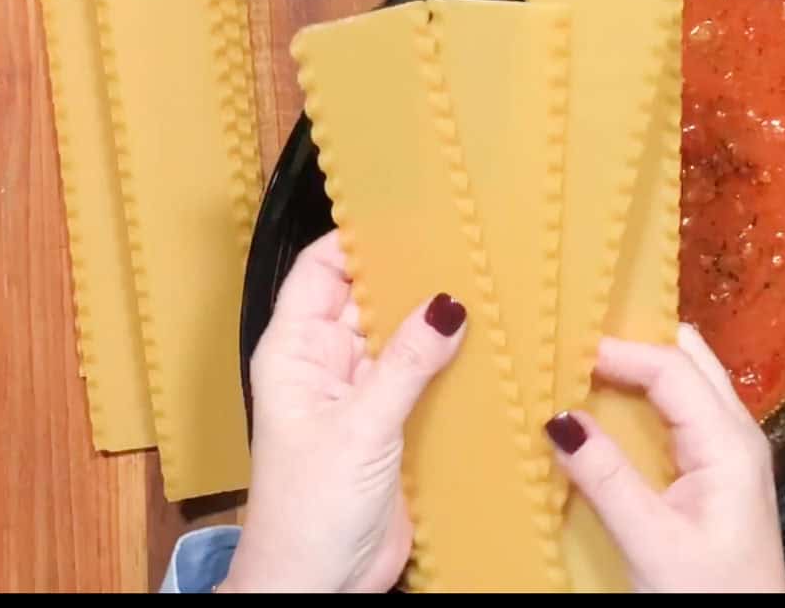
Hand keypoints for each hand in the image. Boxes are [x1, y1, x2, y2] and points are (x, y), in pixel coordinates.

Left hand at [220, 231, 466, 592]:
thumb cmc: (310, 508)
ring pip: (398, 337)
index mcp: (295, 350)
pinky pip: (420, 377)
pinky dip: (447, 362)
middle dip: (409, 274)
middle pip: (367, 298)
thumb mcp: (360, 428)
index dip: (357, 239)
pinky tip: (488, 343)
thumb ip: (405, 365)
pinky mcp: (390, 424)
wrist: (318, 584)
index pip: (320, 271)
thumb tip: (448, 303)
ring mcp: (360, 393)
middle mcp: (326, 362)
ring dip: (433, 319)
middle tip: (466, 244)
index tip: (408, 214)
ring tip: (488, 283)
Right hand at [544, 324, 784, 592]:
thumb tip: (558, 418)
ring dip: (637, 365)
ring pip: (685, 379)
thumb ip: (606, 478)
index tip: (564, 347)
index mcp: (728, 442)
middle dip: (635, 338)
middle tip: (577, 339)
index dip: (618, 350)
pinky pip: (678, 409)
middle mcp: (735, 432)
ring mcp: (727, 449)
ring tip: (583, 364)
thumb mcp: (651, 542)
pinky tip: (606, 405)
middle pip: (688, 356)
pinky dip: (641, 394)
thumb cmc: (710, 595)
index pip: (671, 367)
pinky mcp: (713, 469)